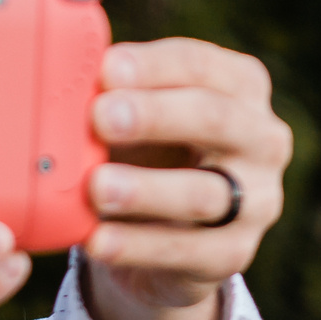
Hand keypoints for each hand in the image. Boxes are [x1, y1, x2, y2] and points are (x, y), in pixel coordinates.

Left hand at [82, 38, 291, 319]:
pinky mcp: (234, 254)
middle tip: (99, 117)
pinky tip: (97, 240)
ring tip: (95, 187)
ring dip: (145, 189)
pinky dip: (137, 246)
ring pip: (203, 193)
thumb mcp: (130, 116)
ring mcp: (256, 200)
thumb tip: (58, 75)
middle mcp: (262, 139)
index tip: (106, 69)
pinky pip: (187, 251)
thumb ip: (108, 95)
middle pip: (214, 119)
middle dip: (153, 116)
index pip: (201, 65)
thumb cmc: (142, 150)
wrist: (157, 232)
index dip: (153, 66)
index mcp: (239, 87)